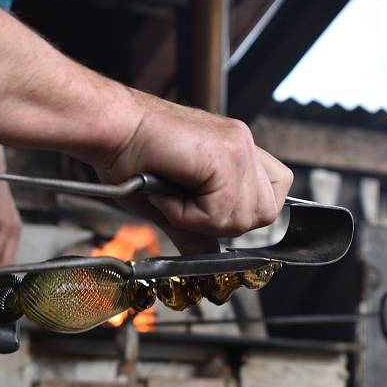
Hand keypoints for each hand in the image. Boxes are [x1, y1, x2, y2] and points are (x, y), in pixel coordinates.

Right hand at [99, 90, 292, 254]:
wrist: (110, 132)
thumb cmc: (130, 156)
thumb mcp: (170, 203)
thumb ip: (196, 229)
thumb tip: (209, 255)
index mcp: (235, 150)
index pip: (276, 191)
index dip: (247, 212)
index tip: (211, 214)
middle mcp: (242, 144)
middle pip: (267, 211)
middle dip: (225, 223)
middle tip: (186, 207)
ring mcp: (238, 147)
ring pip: (246, 217)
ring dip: (203, 220)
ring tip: (172, 197)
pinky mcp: (225, 155)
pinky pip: (220, 212)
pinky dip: (189, 215)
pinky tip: (166, 193)